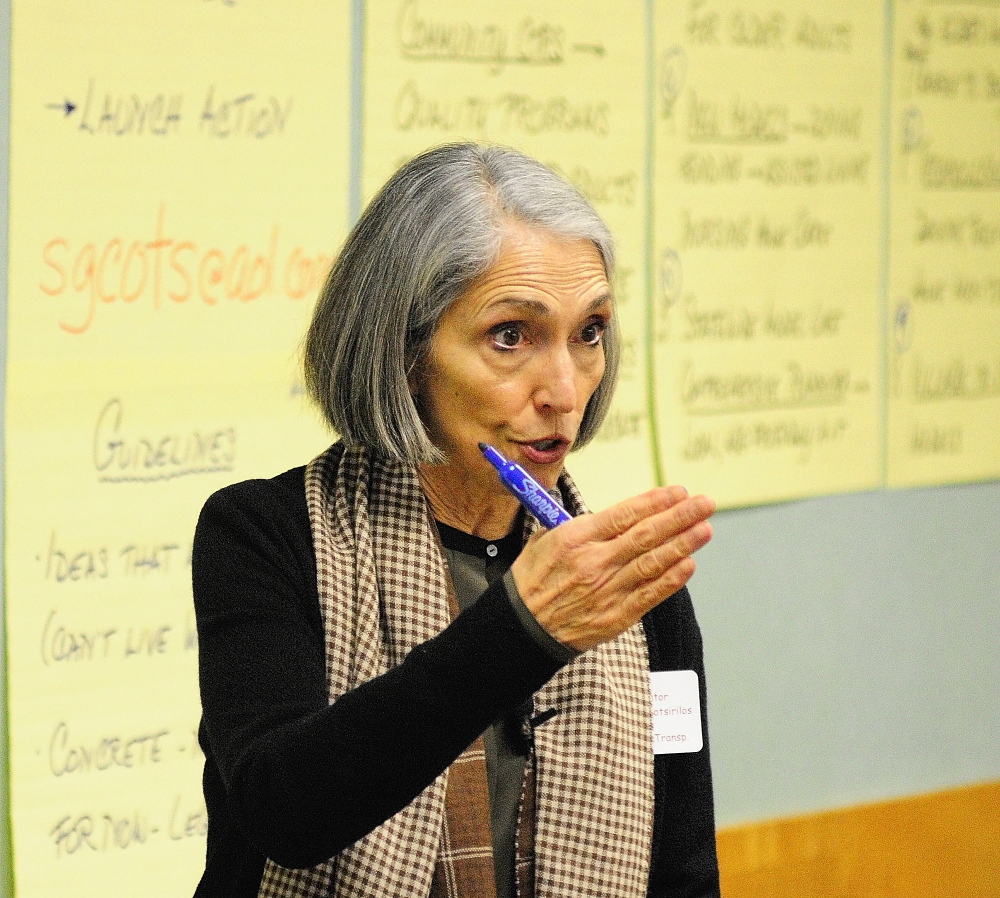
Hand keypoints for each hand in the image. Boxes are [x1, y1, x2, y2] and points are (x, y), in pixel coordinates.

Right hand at [510, 486, 714, 651]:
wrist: (521, 627)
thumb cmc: (534, 579)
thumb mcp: (547, 539)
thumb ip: (583, 525)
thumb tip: (617, 513)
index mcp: (575, 538)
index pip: (624, 515)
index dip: (655, 502)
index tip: (679, 492)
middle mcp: (594, 563)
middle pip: (645, 535)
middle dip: (679, 517)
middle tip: (704, 504)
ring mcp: (607, 591)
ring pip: (652, 563)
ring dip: (682, 544)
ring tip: (704, 529)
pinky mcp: (615, 616)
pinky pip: (649, 594)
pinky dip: (672, 579)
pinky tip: (689, 564)